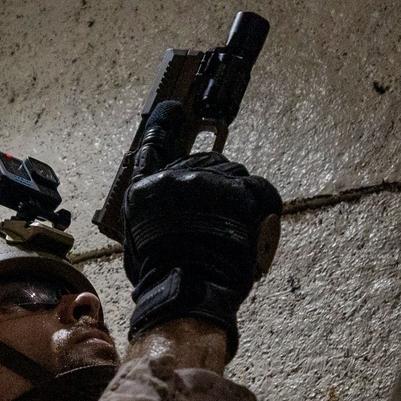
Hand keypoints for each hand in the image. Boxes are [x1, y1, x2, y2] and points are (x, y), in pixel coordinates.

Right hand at [122, 102, 281, 355]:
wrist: (188, 290)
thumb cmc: (162, 277)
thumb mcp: (137, 246)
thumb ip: (148, 217)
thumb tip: (158, 213)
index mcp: (148, 189)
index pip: (154, 148)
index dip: (163, 127)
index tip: (172, 110)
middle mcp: (178, 178)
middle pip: (204, 165)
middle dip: (215, 186)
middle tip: (221, 217)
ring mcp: (211, 184)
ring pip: (234, 174)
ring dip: (239, 196)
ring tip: (239, 224)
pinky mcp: (241, 195)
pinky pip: (260, 188)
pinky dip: (263, 202)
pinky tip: (260, 217)